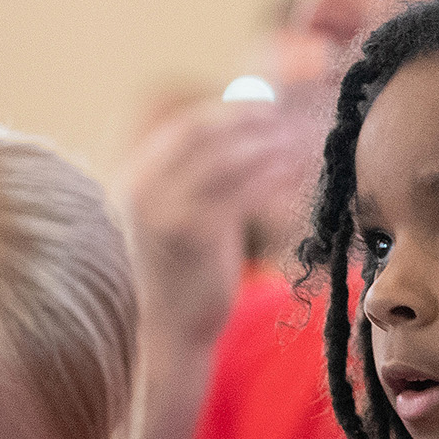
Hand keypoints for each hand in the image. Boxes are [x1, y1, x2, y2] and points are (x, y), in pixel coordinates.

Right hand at [122, 99, 317, 350]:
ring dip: (268, 143)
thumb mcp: (178, 219)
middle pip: (203, 132)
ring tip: (302, 140)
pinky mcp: (192, 233)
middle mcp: (142, 187)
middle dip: (250, 118)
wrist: (168, 332)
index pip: (185, 126)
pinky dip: (273, 175)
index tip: (268, 106)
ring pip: (226, 158)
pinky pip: (242, 191)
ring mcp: (164, 209)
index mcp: (137, 178)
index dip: (230, 111)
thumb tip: (243, 136)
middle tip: (289, 116)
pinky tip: (296, 171)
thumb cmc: (184, 275)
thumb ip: (198, 180)